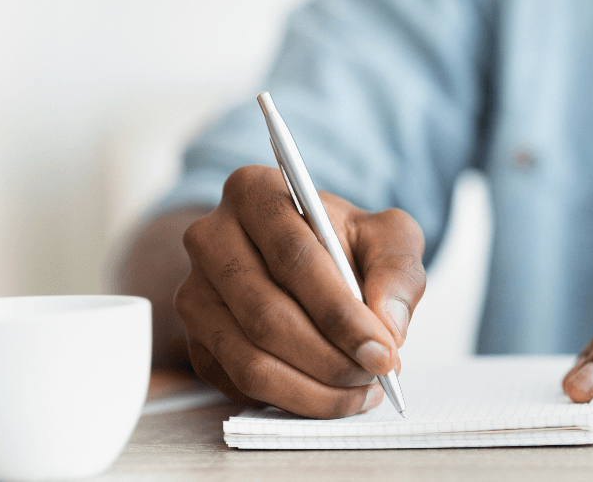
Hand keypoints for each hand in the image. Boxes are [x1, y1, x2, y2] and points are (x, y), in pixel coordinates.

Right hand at [175, 165, 426, 417]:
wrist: (308, 260)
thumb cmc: (346, 242)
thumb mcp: (387, 236)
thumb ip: (397, 269)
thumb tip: (388, 325)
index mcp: (254, 192)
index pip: (294, 258)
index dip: (340, 313)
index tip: (383, 350)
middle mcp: (211, 239)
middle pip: (267, 315)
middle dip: (330, 358)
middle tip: (376, 374)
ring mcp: (195, 293)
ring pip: (250, 359)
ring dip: (313, 389)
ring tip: (361, 390)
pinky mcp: (197, 340)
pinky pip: (240, 383)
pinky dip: (294, 400)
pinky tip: (334, 394)